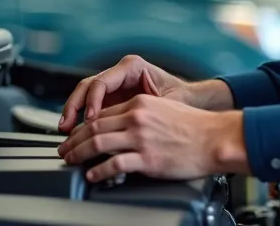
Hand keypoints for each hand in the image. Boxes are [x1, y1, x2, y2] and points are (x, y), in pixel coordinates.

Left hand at [57, 94, 248, 181]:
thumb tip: (119, 127)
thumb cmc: (195, 127)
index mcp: (140, 104)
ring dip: (79, 154)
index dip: (82, 126)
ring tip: (70, 161)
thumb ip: (140, 115)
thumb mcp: (163, 110)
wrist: (215, 138)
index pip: (101, 114)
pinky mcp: (147, 158)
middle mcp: (137, 118)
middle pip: (93, 127)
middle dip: (73, 140)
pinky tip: (93, 175)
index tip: (73, 135)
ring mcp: (141, 138)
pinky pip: (114, 164)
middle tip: (64, 150)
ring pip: (98, 143)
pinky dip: (99, 171)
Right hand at [58, 55, 187, 131]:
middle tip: (67, 126)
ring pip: (84, 94)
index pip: (102, 82)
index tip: (90, 120)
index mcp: (132, 67)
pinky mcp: (111, 98)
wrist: (190, 101)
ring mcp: (114, 85)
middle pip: (87, 85)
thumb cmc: (182, 99)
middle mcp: (120, 73)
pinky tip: (75, 132)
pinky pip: (91, 105)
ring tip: (65, 130)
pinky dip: (81, 118)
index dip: (92, 101)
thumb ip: (145, 110)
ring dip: (72, 111)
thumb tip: (126, 124)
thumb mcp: (166, 102)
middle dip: (74, 105)